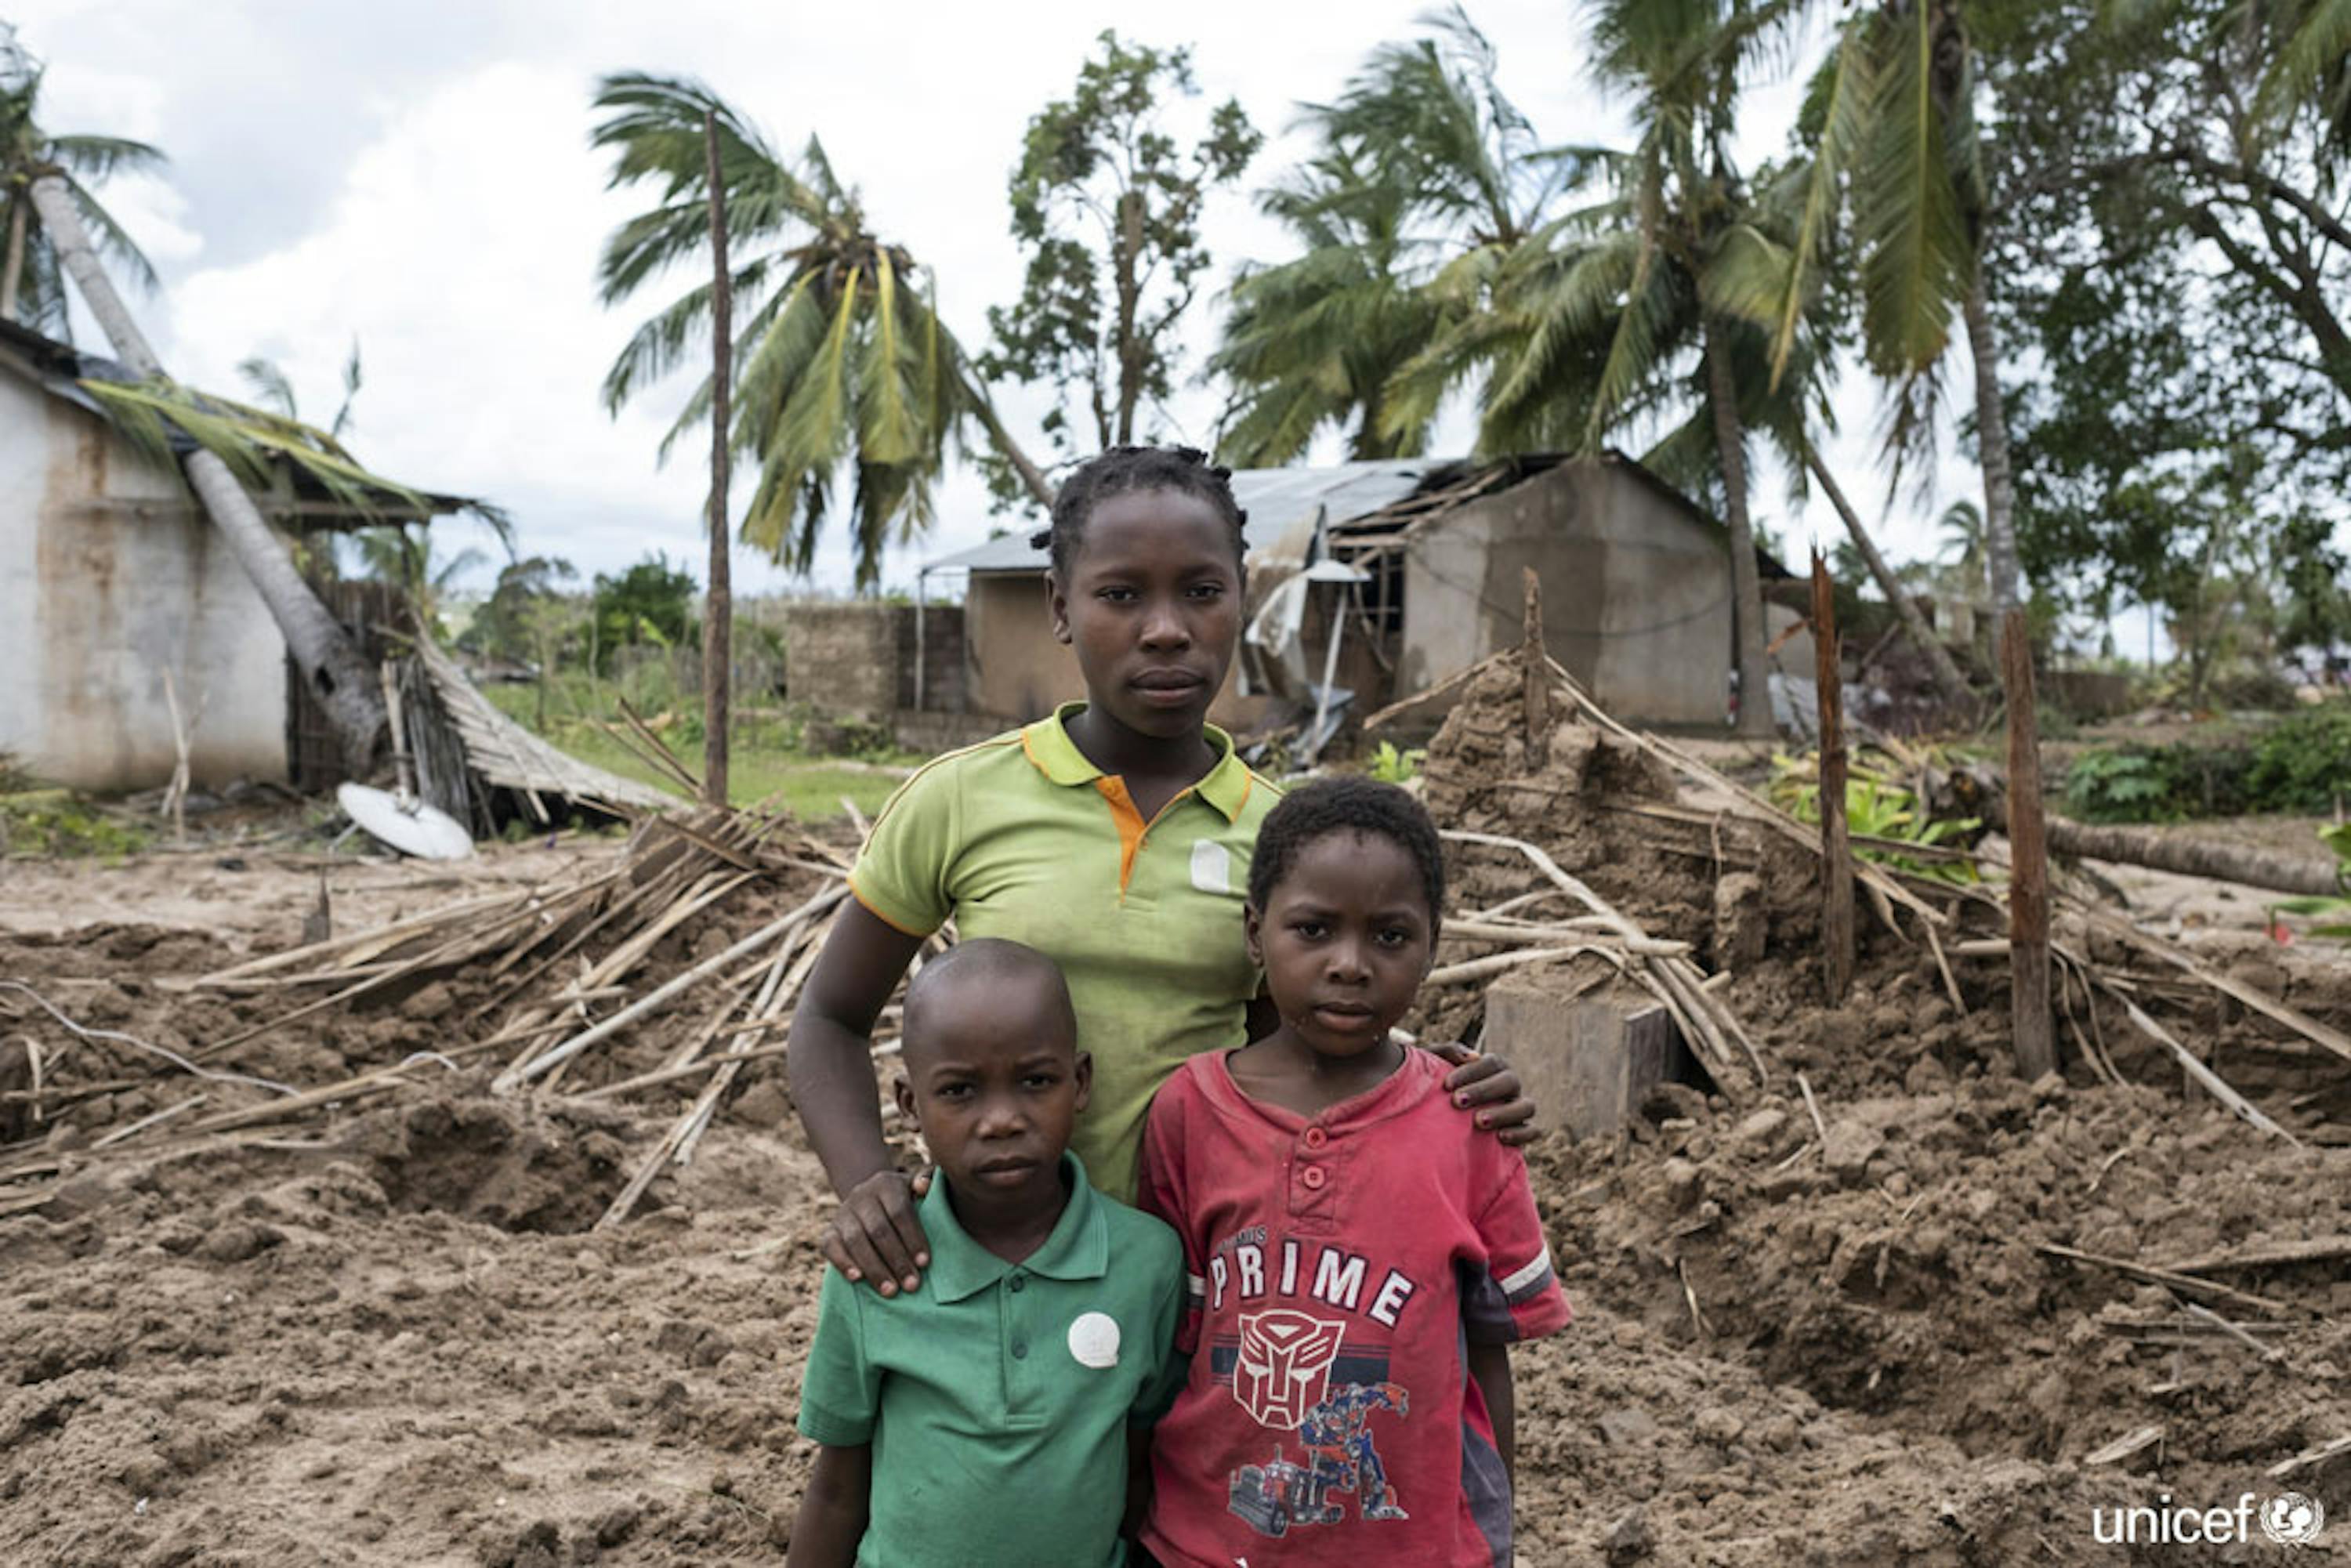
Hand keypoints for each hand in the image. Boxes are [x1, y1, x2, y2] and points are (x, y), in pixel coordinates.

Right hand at [821, 1167, 933, 1295]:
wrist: (870, 1199)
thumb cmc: (904, 1199)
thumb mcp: (916, 1185)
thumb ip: (926, 1181)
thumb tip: (924, 1186)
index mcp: (886, 1184)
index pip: (900, 1212)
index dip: (912, 1238)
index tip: (924, 1263)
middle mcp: (861, 1196)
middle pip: (878, 1229)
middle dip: (896, 1260)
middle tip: (911, 1285)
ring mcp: (843, 1213)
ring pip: (855, 1240)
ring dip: (874, 1268)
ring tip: (890, 1291)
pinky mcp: (829, 1230)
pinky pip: (830, 1246)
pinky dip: (842, 1262)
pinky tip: (857, 1279)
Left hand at [1427, 1041, 1538, 1147]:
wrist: (1435, 1126)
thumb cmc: (1436, 1090)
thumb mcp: (1433, 1067)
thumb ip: (1447, 1052)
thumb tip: (1472, 1056)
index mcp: (1493, 1068)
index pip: (1492, 1063)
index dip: (1472, 1072)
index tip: (1447, 1085)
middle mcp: (1509, 1086)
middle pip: (1510, 1081)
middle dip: (1484, 1090)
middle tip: (1458, 1101)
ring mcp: (1517, 1109)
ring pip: (1527, 1106)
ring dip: (1504, 1113)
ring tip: (1479, 1121)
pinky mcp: (1521, 1133)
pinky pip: (1533, 1131)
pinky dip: (1520, 1133)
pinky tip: (1500, 1137)